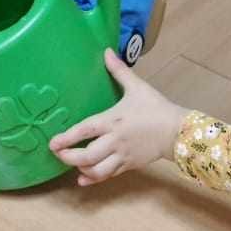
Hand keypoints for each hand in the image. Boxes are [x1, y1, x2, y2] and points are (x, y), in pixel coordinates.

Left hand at [49, 49, 187, 184]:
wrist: (177, 131)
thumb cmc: (156, 107)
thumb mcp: (137, 87)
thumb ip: (119, 71)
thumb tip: (106, 51)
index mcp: (113, 120)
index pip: (85, 130)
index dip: (67, 138)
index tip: (52, 143)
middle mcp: (115, 140)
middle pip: (87, 156)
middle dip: (68, 157)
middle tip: (58, 154)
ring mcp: (122, 155)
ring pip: (97, 170)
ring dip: (81, 169)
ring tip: (73, 164)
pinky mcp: (129, 165)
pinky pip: (108, 176)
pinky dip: (94, 179)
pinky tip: (83, 178)